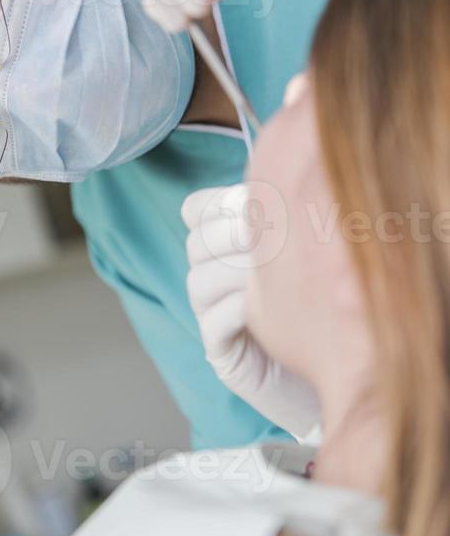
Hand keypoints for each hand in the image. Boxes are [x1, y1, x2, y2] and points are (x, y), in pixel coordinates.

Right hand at [182, 183, 319, 437]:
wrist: (340, 369)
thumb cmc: (328, 304)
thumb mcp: (311, 249)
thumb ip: (293, 214)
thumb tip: (295, 166)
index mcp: (225, 245)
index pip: (196, 210)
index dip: (218, 201)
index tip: (256, 203)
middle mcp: (211, 277)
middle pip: (197, 241)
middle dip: (235, 233)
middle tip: (273, 238)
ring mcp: (211, 316)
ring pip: (199, 279)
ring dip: (239, 271)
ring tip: (276, 274)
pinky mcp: (221, 354)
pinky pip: (213, 322)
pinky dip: (242, 308)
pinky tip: (274, 307)